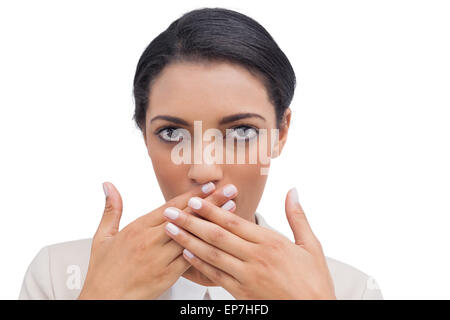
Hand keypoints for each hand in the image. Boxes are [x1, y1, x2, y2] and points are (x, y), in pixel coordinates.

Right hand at [78, 181, 236, 298]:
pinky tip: (220, 239)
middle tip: (229, 190)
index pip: (171, 206)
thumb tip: (108, 185)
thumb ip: (111, 209)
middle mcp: (151, 240)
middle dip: (211, 202)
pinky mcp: (168, 275)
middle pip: (187, 217)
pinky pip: (191, 259)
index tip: (210, 185)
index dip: (193, 195)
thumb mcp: (103, 237)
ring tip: (231, 209)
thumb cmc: (104, 270)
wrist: (105, 299)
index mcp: (138, 228)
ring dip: (213, 221)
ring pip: (192, 236)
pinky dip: (206, 247)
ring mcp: (161, 258)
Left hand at [163, 187, 336, 299]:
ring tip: (171, 230)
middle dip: (191, 222)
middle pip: (217, 236)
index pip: (234, 222)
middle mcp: (256, 257)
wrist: (314, 313)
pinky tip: (186, 254)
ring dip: (188, 241)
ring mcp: (247, 276)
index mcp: (271, 242)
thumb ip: (297, 217)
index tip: (194, 200)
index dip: (211, 210)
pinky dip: (200, 264)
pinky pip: (216, 276)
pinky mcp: (242, 293)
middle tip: (171, 212)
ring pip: (212, 255)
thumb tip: (293, 191)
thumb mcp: (312, 246)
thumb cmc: (315, 281)